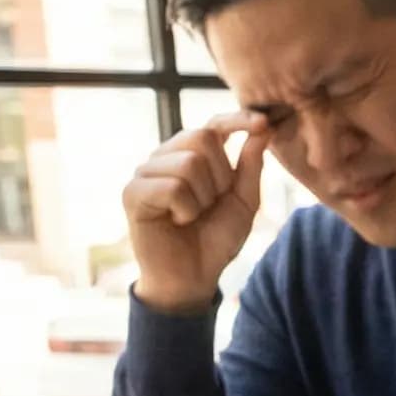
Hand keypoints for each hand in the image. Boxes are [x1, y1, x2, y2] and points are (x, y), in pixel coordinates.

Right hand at [123, 113, 269, 312]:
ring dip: (203, 198)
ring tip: (192, 215)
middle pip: (202, 137)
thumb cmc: (215, 238)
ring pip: (188, 163)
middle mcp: (166, 156)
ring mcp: (146, 171)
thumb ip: (250, 165)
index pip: (213, 124)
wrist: (193, 276)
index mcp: (192, 155)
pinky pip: (172, 186)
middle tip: (211, 204)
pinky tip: (177, 221)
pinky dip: (186, 209)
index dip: (236, 120)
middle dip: (221, 176)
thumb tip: (262, 129)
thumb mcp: (244, 201)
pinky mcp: (133, 191)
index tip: (262, 122)